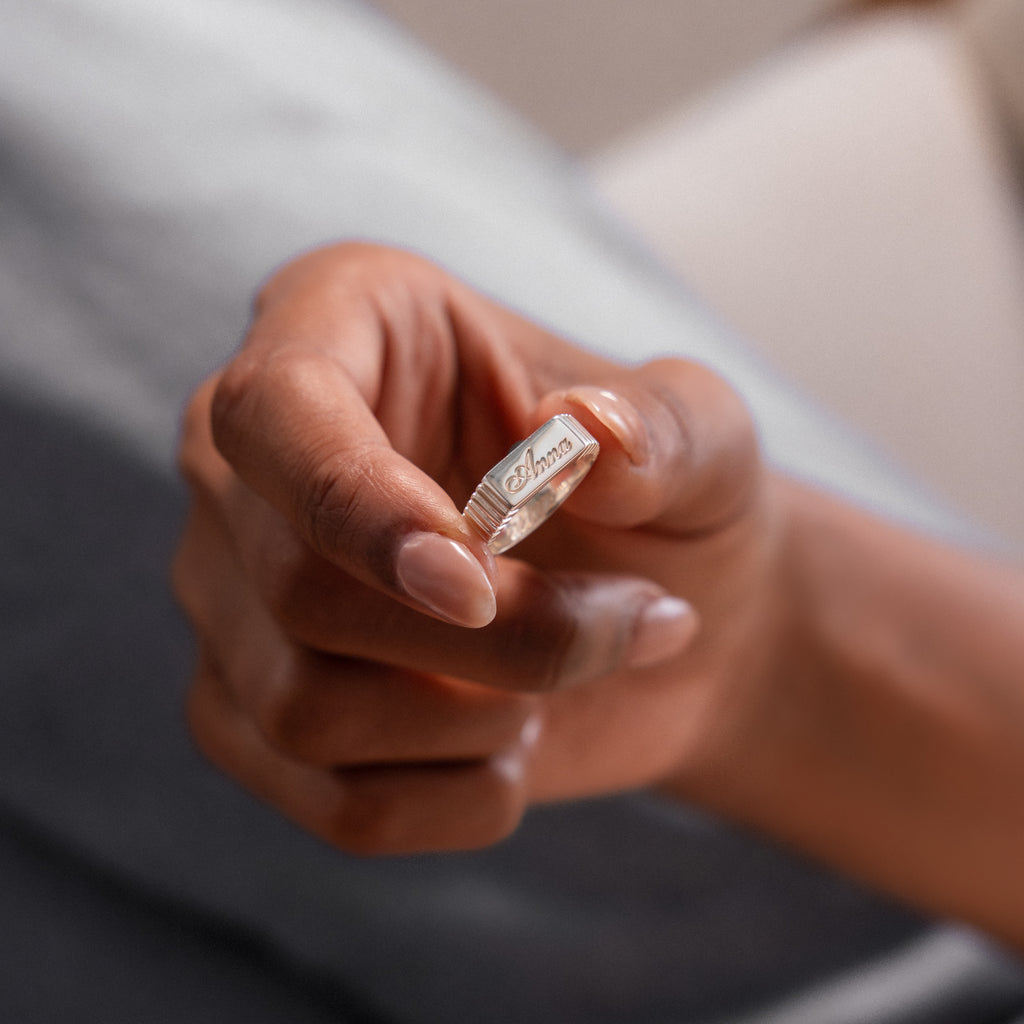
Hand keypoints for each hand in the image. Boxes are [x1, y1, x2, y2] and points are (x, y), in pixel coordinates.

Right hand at [173, 243, 783, 854]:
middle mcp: (257, 464)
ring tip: (570, 671)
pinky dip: (452, 800)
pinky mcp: (258, 710)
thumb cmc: (667, 496)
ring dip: (484, 715)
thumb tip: (592, 440)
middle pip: (300, 585)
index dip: (358, 506)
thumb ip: (663, 429)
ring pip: (304, 706)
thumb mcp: (703, 440)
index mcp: (342, 330)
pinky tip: (512, 750)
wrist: (665, 606)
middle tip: (622, 619)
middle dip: (493, 639)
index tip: (475, 585)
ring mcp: (240, 595)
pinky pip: (330, 800)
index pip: (273, 410)